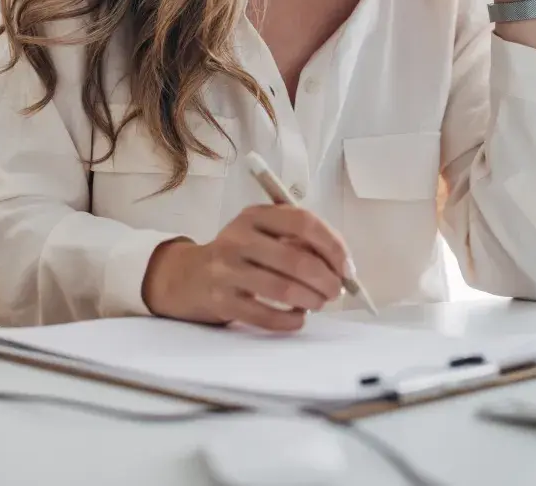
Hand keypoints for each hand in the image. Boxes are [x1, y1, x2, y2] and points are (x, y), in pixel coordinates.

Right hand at [141, 205, 349, 331]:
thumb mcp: (262, 234)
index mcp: (255, 215)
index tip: (347, 267)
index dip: (333, 246)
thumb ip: (298, 241)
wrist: (188, 277)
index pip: (303, 223)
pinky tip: (298, 318)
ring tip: (318, 303)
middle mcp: (239, 238)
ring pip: (284, 289)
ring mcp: (227, 270)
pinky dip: (290, 320)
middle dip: (326, 280)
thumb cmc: (240, 255)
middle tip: (335, 291)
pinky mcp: (221, 300)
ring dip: (311, 301)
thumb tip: (342, 267)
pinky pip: (266, 315)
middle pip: (297, 259)